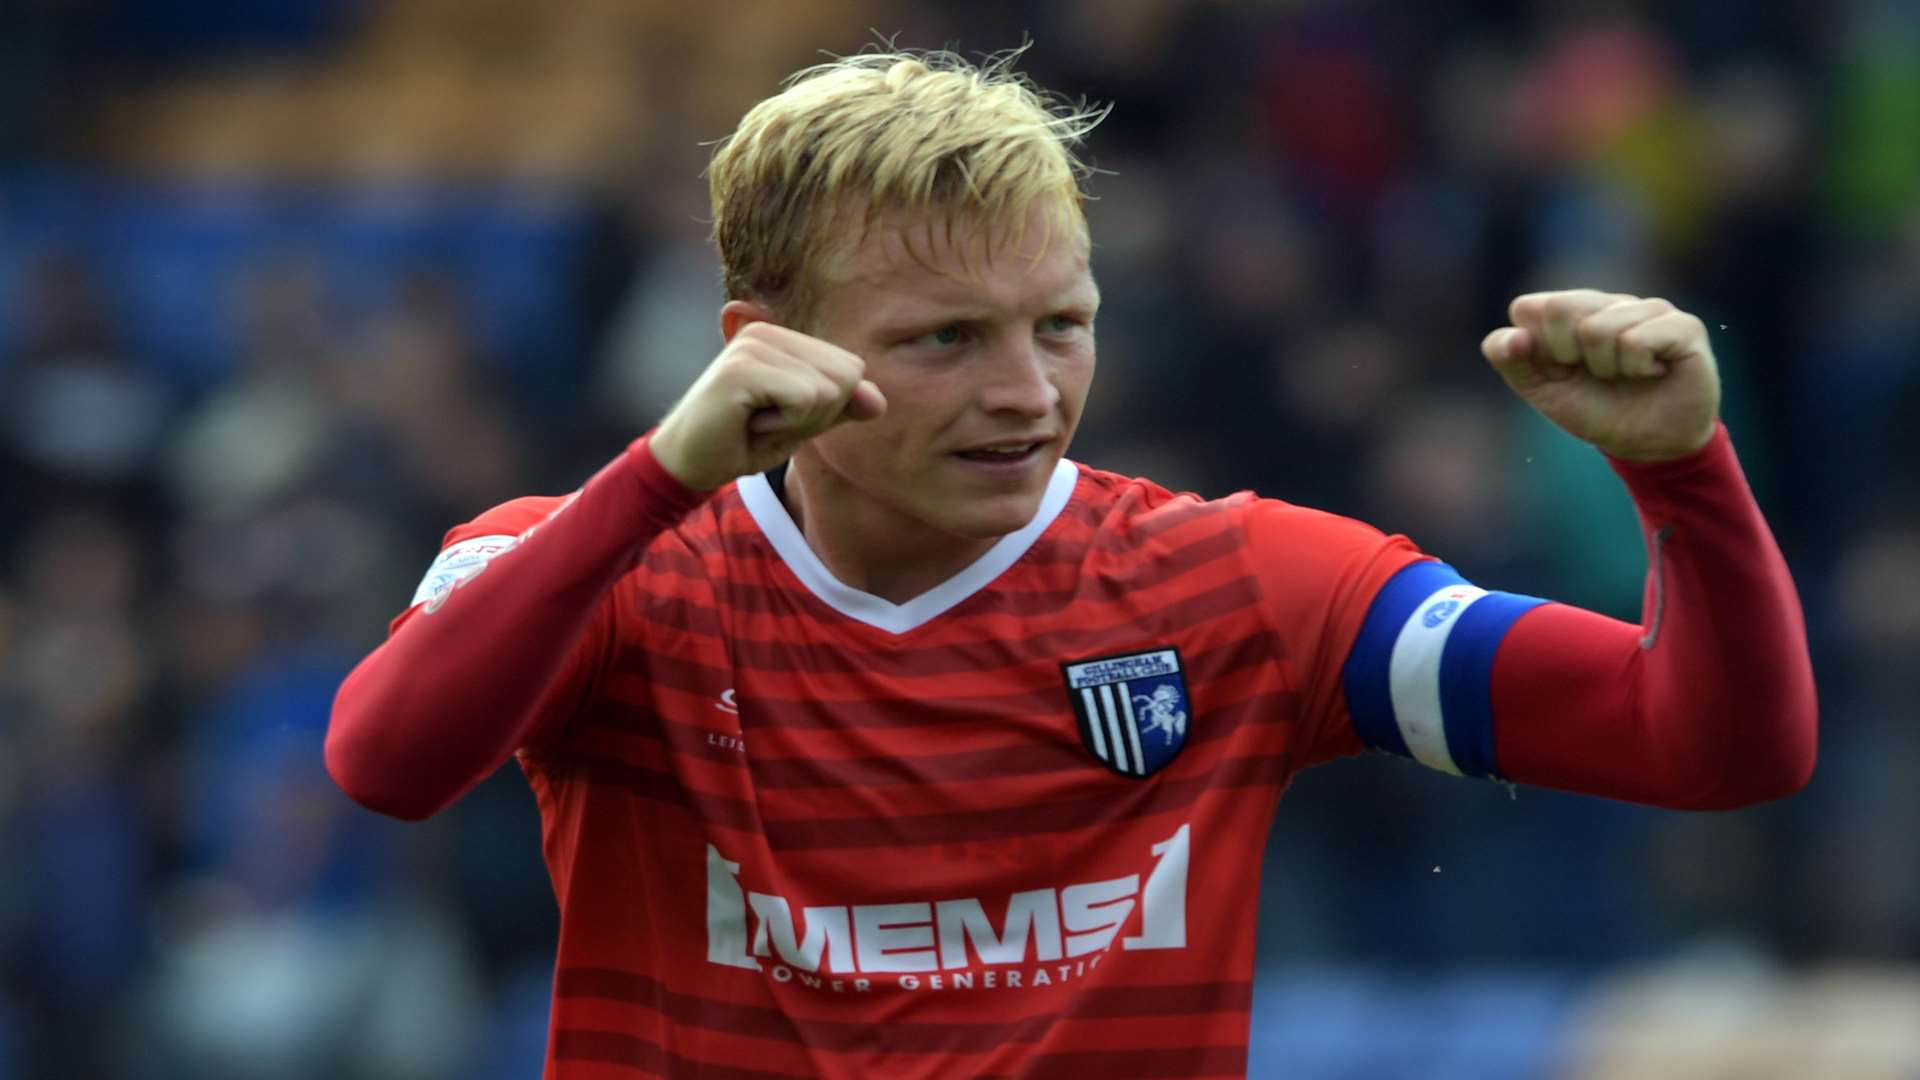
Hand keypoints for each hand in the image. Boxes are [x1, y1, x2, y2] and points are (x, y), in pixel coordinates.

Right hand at [650, 322, 886, 490]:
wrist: (688, 464)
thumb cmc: (742, 441)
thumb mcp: (802, 425)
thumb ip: (839, 408)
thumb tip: (878, 400)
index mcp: (782, 337)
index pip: (850, 369)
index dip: (827, 408)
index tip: (781, 415)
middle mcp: (768, 331)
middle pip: (846, 376)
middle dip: (817, 416)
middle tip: (769, 422)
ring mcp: (753, 345)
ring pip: (827, 391)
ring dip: (798, 423)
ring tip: (756, 422)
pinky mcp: (742, 367)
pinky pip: (804, 399)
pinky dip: (785, 426)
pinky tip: (749, 423)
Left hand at [1482, 290, 1720, 460]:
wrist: (1650, 445)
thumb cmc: (1596, 411)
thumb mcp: (1543, 390)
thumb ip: (1512, 361)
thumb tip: (1512, 337)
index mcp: (1572, 312)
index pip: (1530, 308)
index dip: (1540, 347)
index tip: (1563, 368)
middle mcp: (1609, 303)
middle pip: (1561, 308)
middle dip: (1570, 355)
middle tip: (1597, 373)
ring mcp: (1648, 309)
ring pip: (1599, 329)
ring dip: (1608, 368)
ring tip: (1627, 375)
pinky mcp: (1683, 325)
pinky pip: (1637, 339)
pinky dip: (1637, 368)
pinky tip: (1654, 372)